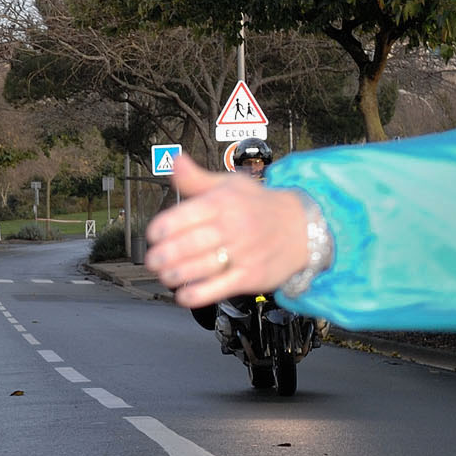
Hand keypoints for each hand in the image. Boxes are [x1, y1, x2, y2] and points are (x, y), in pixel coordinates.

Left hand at [144, 154, 311, 307]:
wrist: (303, 226)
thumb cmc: (259, 205)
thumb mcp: (231, 185)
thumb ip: (197, 179)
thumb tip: (174, 161)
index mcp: (224, 203)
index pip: (185, 215)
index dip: (162, 227)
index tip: (153, 235)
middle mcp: (233, 227)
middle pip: (188, 244)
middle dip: (163, 256)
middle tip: (153, 260)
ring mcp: (243, 253)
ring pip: (200, 268)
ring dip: (174, 275)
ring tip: (165, 275)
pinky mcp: (251, 276)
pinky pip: (218, 289)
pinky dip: (196, 295)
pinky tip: (183, 295)